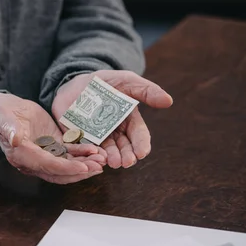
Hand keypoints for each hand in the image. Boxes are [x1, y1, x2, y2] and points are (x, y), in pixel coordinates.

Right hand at [0, 93, 106, 183]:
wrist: (5, 109)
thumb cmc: (2, 113)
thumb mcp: (4, 118)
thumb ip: (10, 129)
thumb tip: (15, 139)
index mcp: (22, 155)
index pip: (48, 166)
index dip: (66, 168)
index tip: (83, 167)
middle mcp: (34, 160)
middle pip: (60, 172)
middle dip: (80, 171)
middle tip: (99, 166)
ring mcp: (44, 154)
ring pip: (67, 165)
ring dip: (85, 164)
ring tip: (102, 159)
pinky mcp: (52, 145)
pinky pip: (69, 153)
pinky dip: (82, 153)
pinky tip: (95, 150)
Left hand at [52, 71, 172, 168]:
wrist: (76, 82)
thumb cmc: (106, 82)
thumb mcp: (126, 82)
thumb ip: (146, 91)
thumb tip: (168, 101)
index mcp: (129, 121)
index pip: (138, 136)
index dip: (141, 145)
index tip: (142, 152)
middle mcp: (114, 133)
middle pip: (123, 147)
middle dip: (126, 156)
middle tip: (127, 163)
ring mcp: (96, 137)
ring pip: (105, 151)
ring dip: (110, 158)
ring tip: (112, 162)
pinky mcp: (79, 138)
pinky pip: (84, 148)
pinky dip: (89, 153)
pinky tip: (92, 156)